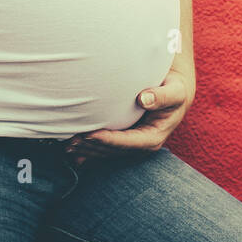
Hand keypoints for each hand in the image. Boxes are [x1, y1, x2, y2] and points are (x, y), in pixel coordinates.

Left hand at [63, 65, 193, 166]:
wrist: (174, 92)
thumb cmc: (175, 90)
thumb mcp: (175, 92)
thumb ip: (162, 96)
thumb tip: (144, 99)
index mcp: (153, 138)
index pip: (126, 143)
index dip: (107, 140)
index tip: (89, 134)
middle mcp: (141, 145)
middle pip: (112, 150)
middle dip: (91, 147)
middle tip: (70, 140)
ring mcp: (131, 145)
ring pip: (105, 152)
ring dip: (86, 149)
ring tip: (66, 144)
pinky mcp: (124, 140)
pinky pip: (103, 148)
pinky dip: (87, 149)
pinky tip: (72, 150)